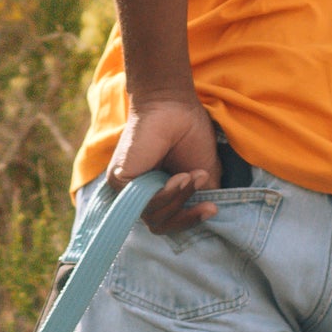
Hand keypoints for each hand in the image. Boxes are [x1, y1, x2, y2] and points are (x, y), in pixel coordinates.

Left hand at [108, 94, 219, 233]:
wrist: (174, 106)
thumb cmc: (189, 134)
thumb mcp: (204, 173)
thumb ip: (202, 197)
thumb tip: (208, 218)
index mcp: (157, 194)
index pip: (168, 223)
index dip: (190, 221)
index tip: (212, 209)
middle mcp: (139, 195)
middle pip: (160, 225)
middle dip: (187, 215)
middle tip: (205, 196)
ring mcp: (127, 189)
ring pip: (153, 217)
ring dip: (179, 199)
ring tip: (192, 176)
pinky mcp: (119, 180)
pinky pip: (143, 203)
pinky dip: (166, 193)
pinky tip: (179, 176)